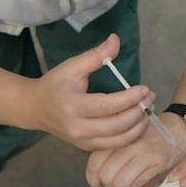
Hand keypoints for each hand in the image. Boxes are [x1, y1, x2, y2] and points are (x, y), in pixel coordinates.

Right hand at [24, 34, 154, 149]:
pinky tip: (139, 121)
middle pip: (117, 126)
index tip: (145, 88)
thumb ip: (96, 55)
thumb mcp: (72, 66)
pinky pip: (114, 145)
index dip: (130, 99)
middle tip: (151, 97)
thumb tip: (116, 39)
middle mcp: (78, 128)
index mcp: (73, 106)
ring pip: (119, 139)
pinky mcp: (87, 147)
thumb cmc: (54, 85)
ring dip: (139, 125)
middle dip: (139, 112)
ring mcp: (82, 141)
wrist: (35, 108)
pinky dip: (131, 135)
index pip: (107, 106)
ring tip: (148, 108)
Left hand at [86, 112, 185, 186]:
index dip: (94, 179)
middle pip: (107, 175)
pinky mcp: (159, 164)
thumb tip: (98, 178)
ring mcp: (145, 154)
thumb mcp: (129, 137)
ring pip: (120, 183)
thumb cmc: (154, 135)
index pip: (95, 163)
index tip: (98, 183)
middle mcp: (130, 144)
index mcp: (120, 137)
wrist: (182, 129)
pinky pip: (138, 185)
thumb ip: (113, 153)